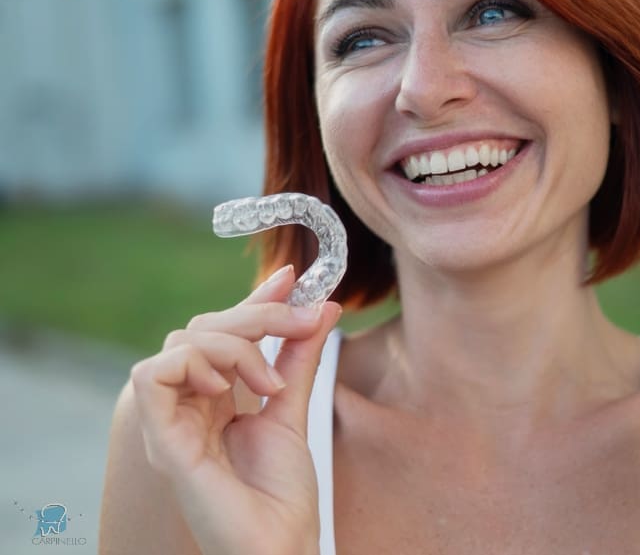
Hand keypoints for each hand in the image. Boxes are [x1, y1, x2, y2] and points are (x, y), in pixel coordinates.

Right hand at [129, 265, 341, 554]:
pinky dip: (193, 365)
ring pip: (180, 342)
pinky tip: (227, 389)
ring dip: (234, 345)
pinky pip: (150, 375)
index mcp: (215, 399)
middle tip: (302, 323)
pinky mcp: (162, 440)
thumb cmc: (283, 494)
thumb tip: (322, 307)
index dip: (253, 301)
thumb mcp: (294, 408)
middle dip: (258, 316)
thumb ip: (300, 358)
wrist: (281, 545)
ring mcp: (171, 422)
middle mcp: (188, 406)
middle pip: (202, 328)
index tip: (292, 278)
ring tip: (268, 383)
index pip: (223, 333)